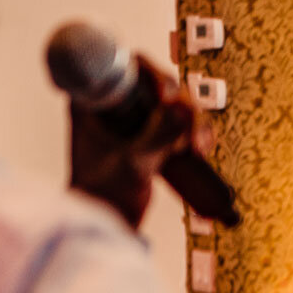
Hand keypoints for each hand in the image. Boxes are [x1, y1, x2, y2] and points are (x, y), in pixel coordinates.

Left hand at [69, 55, 212, 228]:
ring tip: (195, 147)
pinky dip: (194, 132)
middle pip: (156, 81)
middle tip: (187, 122)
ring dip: (192, 120)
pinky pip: (180, 123)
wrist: (106, 226)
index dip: (151, 74)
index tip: (165, 98)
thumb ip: (158, 135)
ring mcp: (135, 120)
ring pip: (173, 102)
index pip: (124, 65)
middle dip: (180, 101)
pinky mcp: (152, 136)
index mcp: (93, 102)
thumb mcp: (133, 165)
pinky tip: (199, 150)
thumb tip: (184, 108)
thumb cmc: (102, 198)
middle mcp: (114, 105)